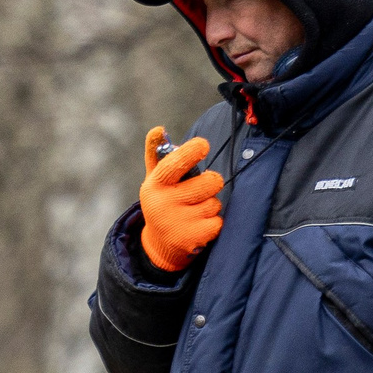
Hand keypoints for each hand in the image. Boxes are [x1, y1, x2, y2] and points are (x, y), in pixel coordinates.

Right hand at [139, 124, 224, 272]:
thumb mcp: (155, 179)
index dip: (192, 151)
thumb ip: (157, 153)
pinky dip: (213, 222)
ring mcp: (177, 223)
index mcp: (154, 185)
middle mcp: (163, 204)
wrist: (158, 243)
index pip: (175, 164)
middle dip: (211, 183)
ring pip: (215, 202)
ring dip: (210, 204)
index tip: (203, 145)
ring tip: (195, 210)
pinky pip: (218, 221)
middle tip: (200, 189)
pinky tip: (198, 225)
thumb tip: (158, 129)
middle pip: (210, 182)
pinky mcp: (191, 239)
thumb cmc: (163, 201)